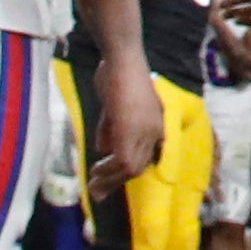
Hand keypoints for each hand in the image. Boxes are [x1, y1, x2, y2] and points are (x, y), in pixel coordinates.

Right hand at [88, 49, 165, 197]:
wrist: (121, 58)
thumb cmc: (116, 75)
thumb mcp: (113, 107)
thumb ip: (111, 129)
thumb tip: (102, 149)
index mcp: (156, 122)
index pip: (147, 155)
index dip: (128, 170)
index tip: (111, 179)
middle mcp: (156, 129)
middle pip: (141, 164)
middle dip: (118, 181)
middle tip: (99, 191)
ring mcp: (145, 130)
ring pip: (132, 168)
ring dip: (112, 180)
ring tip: (94, 184)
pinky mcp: (130, 130)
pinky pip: (122, 161)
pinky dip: (109, 171)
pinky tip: (96, 172)